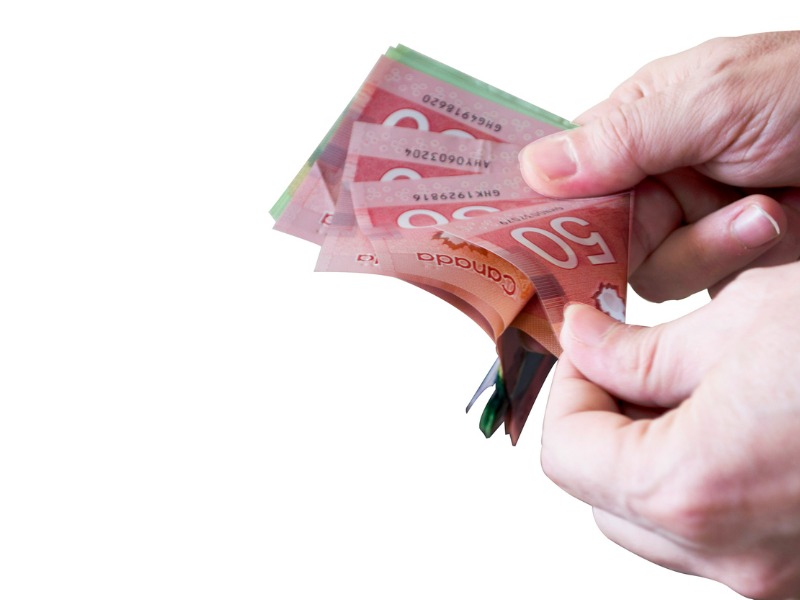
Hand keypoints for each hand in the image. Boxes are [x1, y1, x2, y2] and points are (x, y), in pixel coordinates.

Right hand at [519, 32, 799, 300]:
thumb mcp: (713, 99)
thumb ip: (624, 136)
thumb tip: (535, 169)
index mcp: (633, 126)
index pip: (562, 178)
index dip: (556, 210)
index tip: (559, 235)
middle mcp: (649, 177)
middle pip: (597, 236)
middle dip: (645, 234)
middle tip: (683, 212)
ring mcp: (685, 221)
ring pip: (646, 269)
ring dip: (703, 247)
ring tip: (759, 212)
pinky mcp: (719, 258)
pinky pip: (694, 285)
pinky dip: (731, 258)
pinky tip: (769, 224)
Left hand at [541, 261, 799, 598]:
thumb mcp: (745, 319)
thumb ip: (638, 349)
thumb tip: (580, 344)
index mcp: (697, 488)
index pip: (567, 454)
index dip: (566, 390)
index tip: (590, 349)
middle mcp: (735, 555)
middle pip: (604, 500)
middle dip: (602, 428)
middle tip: (629, 367)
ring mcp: (779, 578)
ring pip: (657, 528)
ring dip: (649, 461)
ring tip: (689, 394)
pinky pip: (718, 540)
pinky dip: (703, 488)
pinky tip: (738, 427)